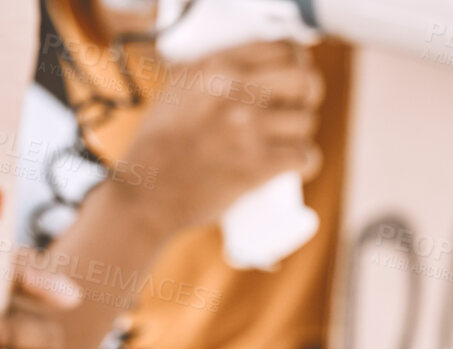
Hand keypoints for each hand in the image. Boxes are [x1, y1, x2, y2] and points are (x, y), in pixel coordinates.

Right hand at [114, 40, 323, 239]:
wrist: (144, 195)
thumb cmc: (156, 149)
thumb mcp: (176, 92)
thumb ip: (210, 74)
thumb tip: (249, 68)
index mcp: (216, 68)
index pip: (281, 49)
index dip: (296, 62)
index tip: (294, 76)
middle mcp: (234, 92)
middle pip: (303, 80)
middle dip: (307, 96)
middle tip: (297, 110)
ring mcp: (247, 128)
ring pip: (306, 121)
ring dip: (300, 134)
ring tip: (285, 144)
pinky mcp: (256, 165)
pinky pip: (304, 156)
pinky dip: (303, 164)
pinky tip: (293, 165)